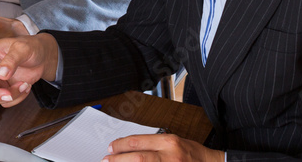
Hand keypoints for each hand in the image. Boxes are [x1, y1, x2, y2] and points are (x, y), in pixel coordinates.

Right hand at [0, 34, 59, 106]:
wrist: (42, 58)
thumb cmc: (30, 47)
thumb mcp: (23, 48)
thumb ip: (11, 59)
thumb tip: (0, 73)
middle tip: (7, 93)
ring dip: (9, 96)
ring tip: (23, 85)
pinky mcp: (3, 90)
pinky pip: (4, 103)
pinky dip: (16, 99)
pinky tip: (24, 87)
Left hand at [104, 134, 224, 161]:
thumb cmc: (194, 155)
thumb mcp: (175, 142)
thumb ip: (154, 144)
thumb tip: (131, 147)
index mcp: (170, 142)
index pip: (139, 141)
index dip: (121, 145)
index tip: (111, 147)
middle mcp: (170, 156)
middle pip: (138, 157)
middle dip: (119, 159)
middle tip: (107, 159)